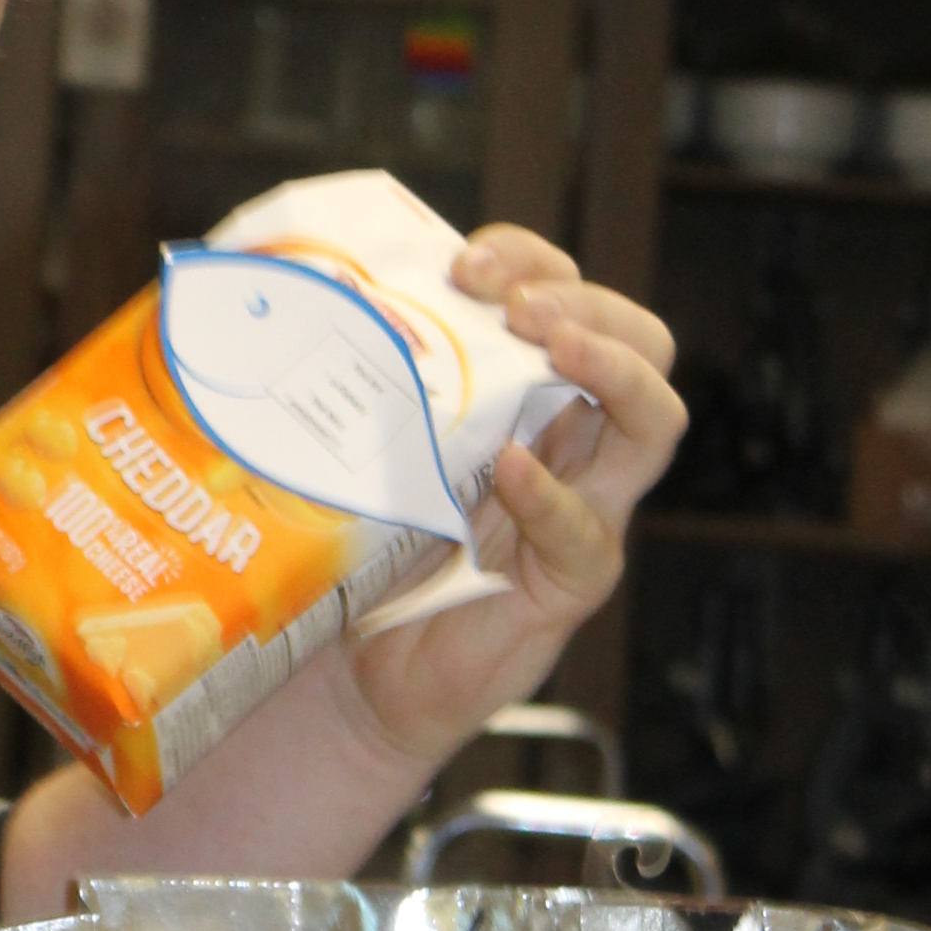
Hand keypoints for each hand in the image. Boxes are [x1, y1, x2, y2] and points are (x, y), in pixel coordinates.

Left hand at [329, 226, 685, 794]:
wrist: (361, 671)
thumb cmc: (369, 548)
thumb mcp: (369, 443)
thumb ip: (364, 379)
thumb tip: (277, 278)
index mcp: (527, 392)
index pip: (568, 293)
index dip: (533, 260)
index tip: (467, 262)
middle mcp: (573, 440)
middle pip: (643, 340)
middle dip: (587, 303)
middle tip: (517, 303)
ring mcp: (584, 508)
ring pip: (654, 421)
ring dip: (612, 369)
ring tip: (554, 346)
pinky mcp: (570, 581)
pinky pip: (586, 531)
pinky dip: (553, 496)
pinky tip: (514, 469)